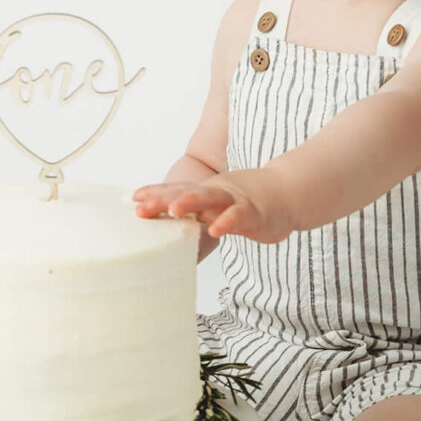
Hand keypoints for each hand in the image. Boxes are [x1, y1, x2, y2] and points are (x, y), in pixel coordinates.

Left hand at [130, 172, 296, 243]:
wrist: (287, 192)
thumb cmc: (248, 202)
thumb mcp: (216, 204)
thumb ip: (194, 213)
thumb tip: (165, 227)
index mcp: (205, 192)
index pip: (176, 191)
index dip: (156, 193)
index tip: (133, 198)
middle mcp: (216, 193)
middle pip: (186, 193)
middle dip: (163, 200)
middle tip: (142, 207)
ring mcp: (235, 201)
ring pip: (210, 199)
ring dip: (191, 203)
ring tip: (173, 210)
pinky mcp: (254, 213)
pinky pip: (238, 217)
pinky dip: (226, 222)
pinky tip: (215, 230)